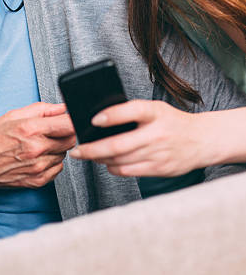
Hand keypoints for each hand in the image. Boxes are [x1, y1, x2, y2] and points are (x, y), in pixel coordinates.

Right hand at [0, 102, 75, 200]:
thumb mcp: (14, 115)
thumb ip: (43, 109)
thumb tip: (63, 107)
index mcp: (31, 129)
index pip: (69, 124)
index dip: (73, 119)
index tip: (71, 116)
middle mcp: (37, 149)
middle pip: (71, 139)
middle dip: (66, 132)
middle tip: (53, 129)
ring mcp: (38, 168)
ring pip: (65, 153)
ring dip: (58, 147)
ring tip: (40, 143)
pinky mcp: (38, 181)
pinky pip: (57, 168)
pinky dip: (52, 161)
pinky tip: (38, 156)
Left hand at [69, 100, 208, 177]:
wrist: (202, 140)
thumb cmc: (172, 121)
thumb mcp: (156, 109)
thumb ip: (132, 112)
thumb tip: (99, 120)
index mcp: (155, 112)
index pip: (131, 110)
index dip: (111, 115)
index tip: (93, 120)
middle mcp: (157, 133)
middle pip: (118, 144)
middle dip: (93, 149)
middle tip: (77, 150)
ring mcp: (158, 153)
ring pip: (120, 160)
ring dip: (100, 159)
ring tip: (88, 155)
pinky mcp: (159, 169)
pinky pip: (129, 171)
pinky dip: (114, 167)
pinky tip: (107, 163)